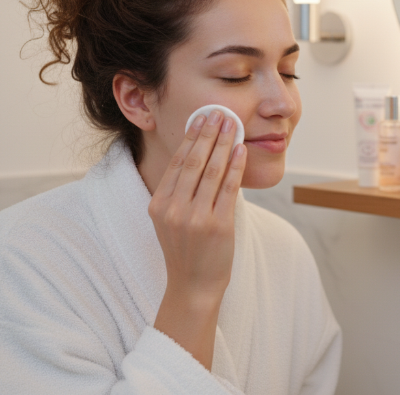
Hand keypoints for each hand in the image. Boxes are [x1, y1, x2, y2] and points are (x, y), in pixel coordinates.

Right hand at [148, 110, 245, 367]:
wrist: (192, 287)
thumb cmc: (185, 252)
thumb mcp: (170, 220)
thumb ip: (178, 192)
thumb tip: (198, 156)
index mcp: (159, 204)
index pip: (177, 163)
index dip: (191, 138)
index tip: (201, 118)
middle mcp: (174, 209)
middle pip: (193, 161)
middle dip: (208, 133)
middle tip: (218, 112)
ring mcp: (195, 218)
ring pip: (212, 170)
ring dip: (223, 143)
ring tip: (232, 124)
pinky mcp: (218, 226)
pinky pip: (228, 188)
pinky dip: (235, 166)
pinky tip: (240, 150)